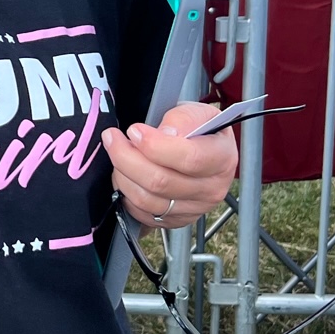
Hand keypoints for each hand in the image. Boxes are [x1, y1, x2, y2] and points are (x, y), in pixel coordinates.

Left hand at [101, 100, 236, 230]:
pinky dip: (126, 194)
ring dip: (123, 175)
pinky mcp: (176, 221)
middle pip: (161, 182)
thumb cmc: (198, 128)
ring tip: (118, 155)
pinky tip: (126, 175)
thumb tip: (163, 134)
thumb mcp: (196, 112)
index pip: (189, 158)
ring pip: (147, 200)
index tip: (134, 130)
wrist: (202, 149)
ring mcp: (194, 209)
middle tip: (112, 138)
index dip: (155, 145)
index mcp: (222, 158)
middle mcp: (212, 189)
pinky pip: (142, 213)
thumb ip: (181, 118)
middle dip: (127, 158)